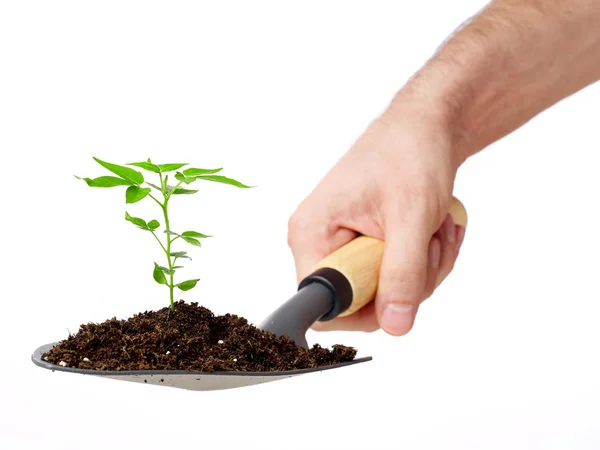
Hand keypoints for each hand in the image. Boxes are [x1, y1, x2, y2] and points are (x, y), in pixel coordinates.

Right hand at [287, 98, 465, 335]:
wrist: (426, 126)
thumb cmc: (409, 154)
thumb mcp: (410, 217)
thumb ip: (403, 274)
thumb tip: (396, 326)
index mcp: (312, 234)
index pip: (325, 305)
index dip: (367, 308)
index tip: (402, 284)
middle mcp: (319, 241)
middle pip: (362, 301)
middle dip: (409, 280)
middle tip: (428, 242)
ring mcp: (342, 242)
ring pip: (385, 289)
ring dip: (423, 266)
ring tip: (435, 228)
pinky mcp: (363, 241)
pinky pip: (394, 273)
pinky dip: (423, 258)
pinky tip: (435, 229)